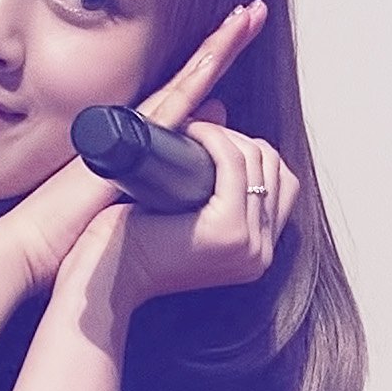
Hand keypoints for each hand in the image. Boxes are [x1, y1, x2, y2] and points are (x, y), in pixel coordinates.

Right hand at [0, 0, 272, 290]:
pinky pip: (177, 98)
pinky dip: (201, 72)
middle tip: (254, 12)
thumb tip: (201, 144)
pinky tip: (222, 50)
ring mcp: (136, 128)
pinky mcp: (135, 141)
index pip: (185, 92)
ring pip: (189, 78)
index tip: (238, 34)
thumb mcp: (128, 197)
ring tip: (250, 16)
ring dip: (219, 46)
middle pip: (192, 75)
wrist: (35, 241)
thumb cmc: (68, 229)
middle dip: (222, 41)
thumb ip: (160, 173)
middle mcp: (139, 124)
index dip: (211, 63)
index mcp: (139, 138)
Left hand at [79, 108, 300, 310]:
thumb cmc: (134, 245)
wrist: (108, 278)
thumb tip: (218, 112)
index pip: (283, 184)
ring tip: (191, 133)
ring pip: (257, 161)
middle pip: (275, 169)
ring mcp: (249, 244)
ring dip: (225, 136)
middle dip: (240, 140)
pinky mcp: (228, 231)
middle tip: (199, 134)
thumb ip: (210, 177)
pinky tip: (192, 132)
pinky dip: (215, 139)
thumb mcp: (184, 210)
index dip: (253, 153)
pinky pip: (235, 164)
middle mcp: (260, 252)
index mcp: (255, 251)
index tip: (215, 141)